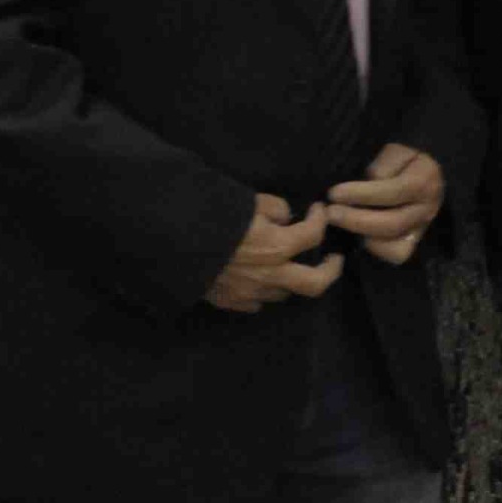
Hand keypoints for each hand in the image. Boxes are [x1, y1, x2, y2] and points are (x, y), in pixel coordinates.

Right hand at [205, 193, 339, 312]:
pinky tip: (255, 279)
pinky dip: (262, 291)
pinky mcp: (230, 301)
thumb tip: (284, 218)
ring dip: (290, 279)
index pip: (313, 235)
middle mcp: (270, 275)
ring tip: (286, 265)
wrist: (169, 240)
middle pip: (315, 284)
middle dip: (330, 271)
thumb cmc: (209, 216)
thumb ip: (273, 208)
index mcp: (276, 247)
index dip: (320, 219)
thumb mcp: (246, 200)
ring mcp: (250, 293)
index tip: (318, 210)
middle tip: (332, 259)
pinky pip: (256, 302)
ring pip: (284, 294)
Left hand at [323, 145, 442, 266]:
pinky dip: (376, 247)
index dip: (361, 194)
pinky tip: (359, 234)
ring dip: (362, 234)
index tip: (334, 193)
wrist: (425, 166)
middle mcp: (427, 208)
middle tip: (330, 213)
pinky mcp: (415, 239)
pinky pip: (397, 253)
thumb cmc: (403, 157)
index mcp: (423, 181)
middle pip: (392, 223)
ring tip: (340, 221)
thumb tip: (366, 184)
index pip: (392, 192)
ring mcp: (422, 226)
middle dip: (356, 220)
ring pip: (394, 243)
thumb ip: (381, 166)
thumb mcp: (393, 150)